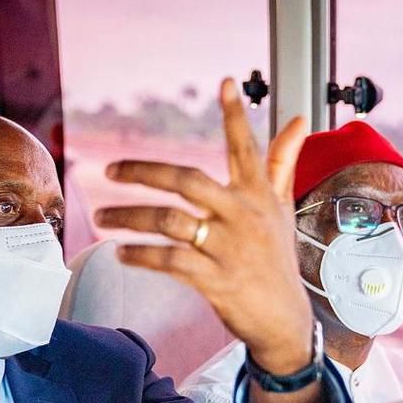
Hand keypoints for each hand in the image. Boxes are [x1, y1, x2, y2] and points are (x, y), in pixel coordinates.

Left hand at [95, 78, 312, 374]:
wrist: (284, 319)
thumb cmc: (277, 259)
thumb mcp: (281, 209)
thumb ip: (282, 163)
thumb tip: (298, 120)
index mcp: (258, 196)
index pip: (247, 149)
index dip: (235, 116)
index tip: (225, 82)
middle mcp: (244, 216)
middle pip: (188, 181)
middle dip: (144, 172)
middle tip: (110, 168)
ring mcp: (229, 248)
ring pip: (170, 221)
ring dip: (130, 217)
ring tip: (103, 217)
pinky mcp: (216, 279)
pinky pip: (169, 260)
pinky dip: (141, 254)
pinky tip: (122, 252)